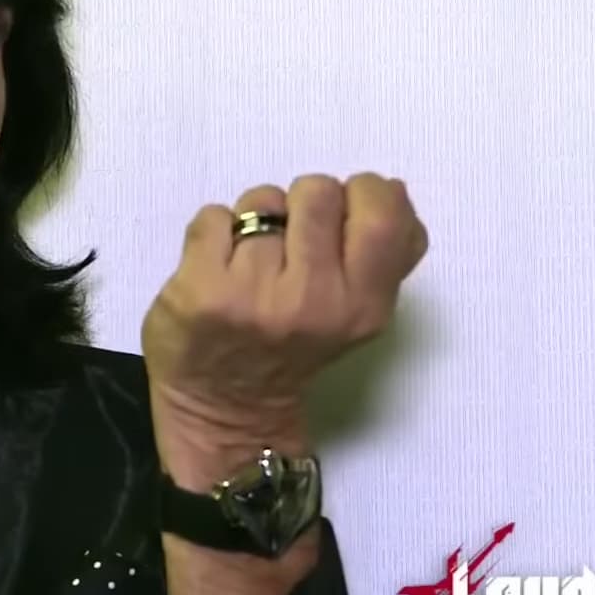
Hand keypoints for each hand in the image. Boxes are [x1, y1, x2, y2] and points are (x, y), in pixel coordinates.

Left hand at [142, 173, 427, 431]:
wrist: (225, 406)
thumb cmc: (294, 345)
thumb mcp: (358, 310)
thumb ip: (385, 252)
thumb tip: (393, 188)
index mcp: (363, 305)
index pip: (383, 214)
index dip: (361, 196)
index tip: (340, 220)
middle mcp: (313, 299)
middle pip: (318, 191)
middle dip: (303, 204)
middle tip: (290, 243)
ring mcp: (254, 293)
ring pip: (262, 201)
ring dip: (255, 220)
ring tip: (251, 261)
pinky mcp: (201, 288)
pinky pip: (214, 216)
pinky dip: (213, 234)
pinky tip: (217, 269)